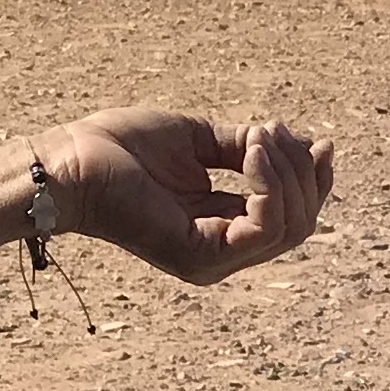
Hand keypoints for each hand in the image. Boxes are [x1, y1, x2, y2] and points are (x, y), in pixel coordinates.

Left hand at [0, 112, 334, 284]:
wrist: (69, 161)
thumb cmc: (119, 148)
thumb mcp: (198, 139)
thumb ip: (247, 148)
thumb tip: (305, 143)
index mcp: (222, 229)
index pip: (292, 217)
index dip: (314, 180)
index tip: (321, 141)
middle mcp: (223, 253)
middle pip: (300, 224)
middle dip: (303, 172)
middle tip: (275, 130)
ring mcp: (213, 260)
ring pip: (290, 227)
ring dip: (287, 173)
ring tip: (259, 136)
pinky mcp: (202, 256)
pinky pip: (265, 227)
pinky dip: (269, 183)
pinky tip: (251, 150)